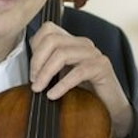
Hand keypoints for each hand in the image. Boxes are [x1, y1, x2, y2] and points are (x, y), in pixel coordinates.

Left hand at [29, 22, 132, 137]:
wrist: (110, 108)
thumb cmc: (83, 93)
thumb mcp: (61, 75)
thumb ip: (47, 66)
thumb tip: (27, 66)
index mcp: (72, 42)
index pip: (48, 29)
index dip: (35, 47)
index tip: (31, 70)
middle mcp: (83, 43)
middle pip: (52, 39)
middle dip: (37, 61)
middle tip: (33, 81)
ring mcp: (94, 54)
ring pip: (62, 54)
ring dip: (46, 73)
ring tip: (39, 89)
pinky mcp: (102, 67)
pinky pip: (77, 72)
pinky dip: (61, 85)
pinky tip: (53, 95)